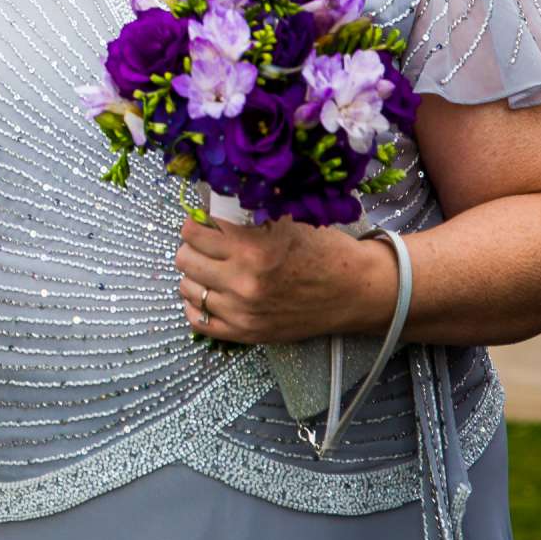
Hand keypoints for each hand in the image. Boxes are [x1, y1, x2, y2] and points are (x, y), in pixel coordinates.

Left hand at [176, 214, 394, 345]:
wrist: (355, 291)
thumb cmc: (324, 250)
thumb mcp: (285, 220)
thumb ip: (245, 215)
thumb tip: (207, 205)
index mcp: (252, 249)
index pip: (195, 231)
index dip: (196, 222)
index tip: (202, 221)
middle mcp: (243, 283)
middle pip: (185, 258)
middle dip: (192, 245)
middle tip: (204, 242)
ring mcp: (243, 312)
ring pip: (187, 288)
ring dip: (194, 273)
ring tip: (210, 266)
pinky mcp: (247, 333)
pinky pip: (198, 320)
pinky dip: (197, 304)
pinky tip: (209, 291)